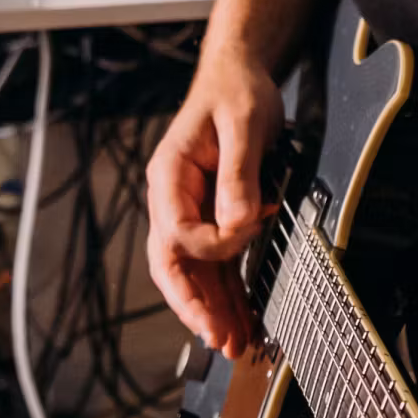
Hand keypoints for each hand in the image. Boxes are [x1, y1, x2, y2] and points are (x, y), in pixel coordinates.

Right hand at [146, 48, 284, 356]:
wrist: (240, 73)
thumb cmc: (236, 91)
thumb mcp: (243, 125)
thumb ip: (238, 176)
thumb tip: (240, 224)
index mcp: (169, 177)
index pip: (177, 233)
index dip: (213, 244)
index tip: (249, 229)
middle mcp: (172, 199)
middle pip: (171, 265)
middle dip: (195, 306)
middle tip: (220, 339)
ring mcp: (189, 210)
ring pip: (193, 272)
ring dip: (213, 308)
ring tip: (236, 344)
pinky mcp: (212, 215)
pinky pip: (215, 262)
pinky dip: (227, 290)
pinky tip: (242, 317)